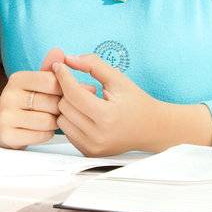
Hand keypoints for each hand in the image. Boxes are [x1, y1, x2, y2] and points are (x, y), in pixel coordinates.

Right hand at [0, 46, 64, 148]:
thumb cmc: (24, 101)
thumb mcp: (34, 82)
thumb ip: (49, 68)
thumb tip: (59, 52)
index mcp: (16, 79)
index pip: (51, 81)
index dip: (66, 89)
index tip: (71, 94)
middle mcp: (9, 96)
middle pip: (52, 102)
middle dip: (61, 108)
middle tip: (60, 109)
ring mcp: (6, 116)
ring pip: (48, 121)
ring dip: (55, 123)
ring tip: (51, 119)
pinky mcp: (8, 135)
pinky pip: (42, 136)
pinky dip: (47, 134)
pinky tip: (42, 130)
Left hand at [52, 52, 176, 155]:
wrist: (152, 129)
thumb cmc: (136, 102)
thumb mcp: (118, 79)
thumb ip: (93, 65)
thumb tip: (67, 59)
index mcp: (107, 116)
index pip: (73, 93)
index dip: (63, 76)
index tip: (58, 65)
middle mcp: (98, 135)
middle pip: (64, 106)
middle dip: (69, 93)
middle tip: (86, 88)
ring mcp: (92, 147)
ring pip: (61, 120)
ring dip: (68, 107)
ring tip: (86, 102)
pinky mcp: (88, 153)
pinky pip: (67, 132)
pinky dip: (71, 121)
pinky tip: (86, 115)